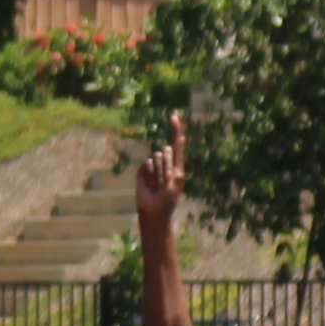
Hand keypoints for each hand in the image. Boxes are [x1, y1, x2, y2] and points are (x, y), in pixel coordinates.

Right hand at [133, 112, 184, 235]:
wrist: (154, 209)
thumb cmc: (169, 197)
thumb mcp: (177, 177)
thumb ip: (177, 158)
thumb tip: (181, 139)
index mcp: (176, 163)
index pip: (176, 143)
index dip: (175, 129)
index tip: (174, 116)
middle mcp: (165, 162)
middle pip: (165, 151)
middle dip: (167, 165)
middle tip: (166, 181)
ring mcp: (153, 166)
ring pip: (156, 157)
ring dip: (158, 172)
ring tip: (158, 184)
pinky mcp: (143, 170)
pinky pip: (146, 164)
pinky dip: (149, 174)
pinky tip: (150, 184)